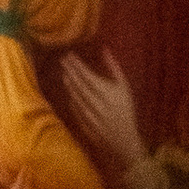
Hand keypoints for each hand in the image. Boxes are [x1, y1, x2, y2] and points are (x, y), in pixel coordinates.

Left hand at [60, 52, 145, 185]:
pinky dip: (71, 97)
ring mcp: (90, 114)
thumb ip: (114, 68)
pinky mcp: (85, 122)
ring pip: (76, 95)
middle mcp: (98, 103)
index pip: (88, 75)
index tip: (69, 55)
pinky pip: (75, 107)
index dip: (77, 65)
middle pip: (80, 84)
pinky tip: (69, 89)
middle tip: (63, 60)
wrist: (124, 139)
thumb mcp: (124, 87)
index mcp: (109, 93)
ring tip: (65, 72)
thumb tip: (105, 49)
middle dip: (71, 71)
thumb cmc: (125, 109)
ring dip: (69, 83)